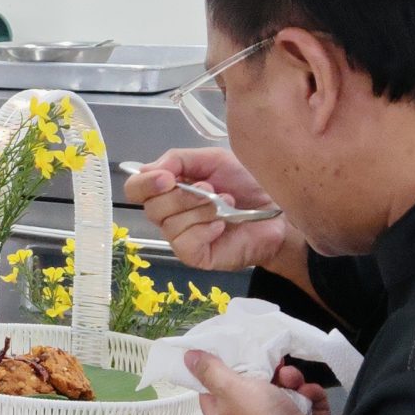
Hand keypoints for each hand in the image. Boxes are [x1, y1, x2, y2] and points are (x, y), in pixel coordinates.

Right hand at [125, 148, 292, 272]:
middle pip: (151, 208)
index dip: (145, 183)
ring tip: (226, 205)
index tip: (167, 178)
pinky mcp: (195, 256)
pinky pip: (185, 243)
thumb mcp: (214, 160)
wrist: (278, 211)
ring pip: (170, 225)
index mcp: (169, 189)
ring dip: (201, 210)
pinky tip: (223, 225)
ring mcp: (180, 237)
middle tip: (210, 189)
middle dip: (182, 196)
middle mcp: (169, 214)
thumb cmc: (247, 184)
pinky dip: (205, 229)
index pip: (136, 188)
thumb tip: (152, 168)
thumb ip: (180, 159)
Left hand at [190, 351, 336, 414]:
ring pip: (282, 392)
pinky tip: (309, 393)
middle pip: (253, 388)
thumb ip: (210, 371)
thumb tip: (188, 357)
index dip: (223, 372)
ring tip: (294, 382)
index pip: (215, 392)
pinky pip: (305, 402)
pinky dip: (309, 395)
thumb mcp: (230, 389)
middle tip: (274, 366)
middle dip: (267, 373)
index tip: (234, 355)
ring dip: (291, 382)